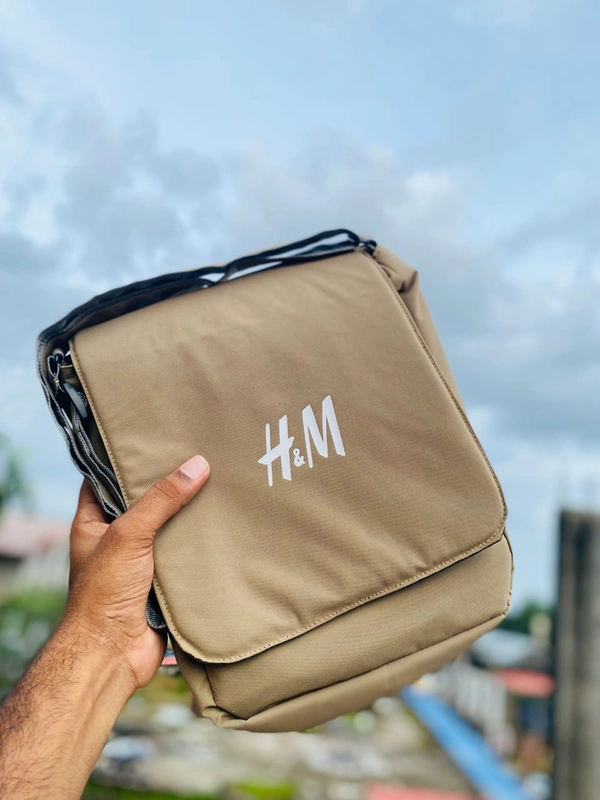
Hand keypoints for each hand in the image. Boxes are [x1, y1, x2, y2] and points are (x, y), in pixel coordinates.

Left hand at [63, 455, 209, 692]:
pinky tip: (220, 527)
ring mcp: (139, 561)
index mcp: (93, 522)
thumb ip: (162, 499)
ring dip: (187, 516)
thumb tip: (196, 465)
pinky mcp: (161, 582)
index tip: (154, 438)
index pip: (106, 479)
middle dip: (168, 485)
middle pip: (143, 502)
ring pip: (167, 529)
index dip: (126, 458)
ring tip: (216, 484)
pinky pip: (183, 556)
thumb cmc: (103, 594)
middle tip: (196, 457)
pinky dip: (198, 545)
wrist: (112, 654)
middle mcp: (115, 539)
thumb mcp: (129, 534)